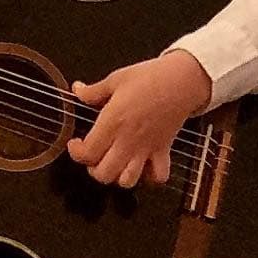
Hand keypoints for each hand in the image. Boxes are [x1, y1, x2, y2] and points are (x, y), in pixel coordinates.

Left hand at [67, 50, 212, 187]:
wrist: (182, 80)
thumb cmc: (151, 77)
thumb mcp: (116, 79)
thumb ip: (93, 91)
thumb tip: (78, 90)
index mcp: (113, 122)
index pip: (88, 153)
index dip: (76, 153)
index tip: (75, 144)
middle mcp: (128, 140)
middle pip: (104, 174)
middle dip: (93, 170)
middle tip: (93, 156)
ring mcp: (146, 148)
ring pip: (128, 181)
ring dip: (118, 177)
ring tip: (115, 164)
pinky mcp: (163, 150)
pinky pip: (158, 176)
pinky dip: (149, 178)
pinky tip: (142, 167)